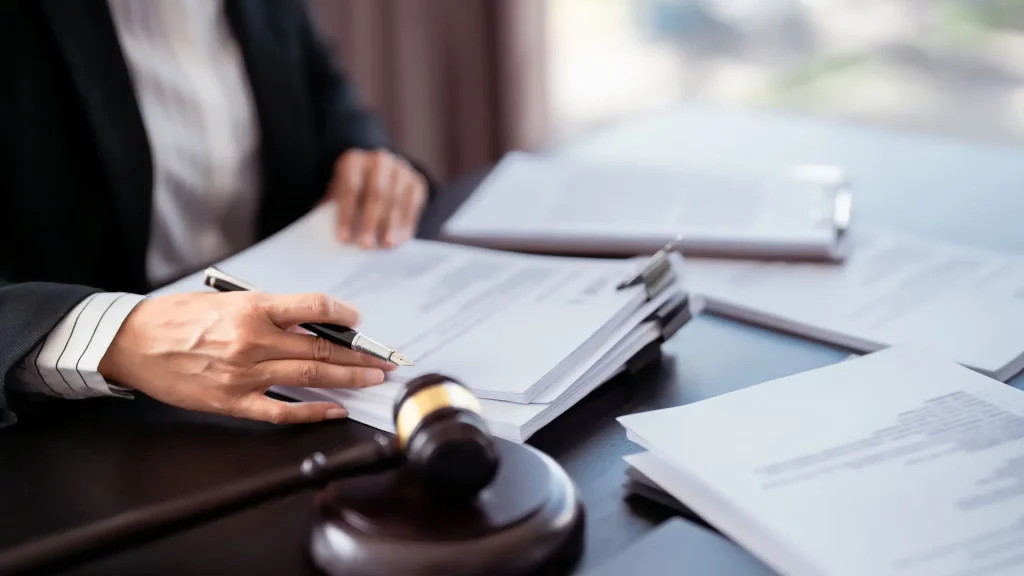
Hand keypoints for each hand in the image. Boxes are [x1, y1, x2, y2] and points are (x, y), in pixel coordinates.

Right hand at [98, 292, 395, 423]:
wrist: (132, 342)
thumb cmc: (177, 317)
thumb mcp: (226, 299)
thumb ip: (267, 309)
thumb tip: (308, 319)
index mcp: (253, 308)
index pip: (314, 308)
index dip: (345, 314)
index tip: (360, 322)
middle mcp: (254, 340)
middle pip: (322, 347)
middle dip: (360, 355)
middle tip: (384, 360)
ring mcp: (246, 374)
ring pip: (311, 376)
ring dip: (348, 379)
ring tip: (372, 379)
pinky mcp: (234, 401)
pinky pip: (283, 410)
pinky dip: (313, 411)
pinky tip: (336, 408)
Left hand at [328, 148, 427, 247]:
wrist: (377, 176)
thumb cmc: (352, 193)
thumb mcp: (339, 196)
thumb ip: (338, 211)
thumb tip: (343, 240)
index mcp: (353, 160)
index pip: (349, 188)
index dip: (346, 215)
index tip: (343, 239)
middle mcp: (379, 160)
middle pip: (376, 194)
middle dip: (370, 222)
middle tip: (365, 245)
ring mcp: (401, 169)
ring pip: (395, 200)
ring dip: (391, 226)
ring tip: (385, 245)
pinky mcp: (416, 181)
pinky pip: (412, 205)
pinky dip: (406, 224)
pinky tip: (399, 239)